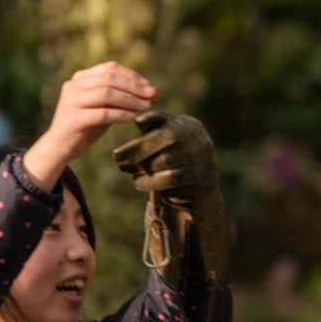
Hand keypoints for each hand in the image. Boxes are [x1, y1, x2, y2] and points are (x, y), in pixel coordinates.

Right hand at [23, 62, 156, 190]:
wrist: (61, 145)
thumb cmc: (87, 125)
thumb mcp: (103, 106)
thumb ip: (119, 97)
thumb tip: (148, 91)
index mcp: (80, 79)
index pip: (109, 68)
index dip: (131, 75)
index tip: (149, 85)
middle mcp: (73, 86)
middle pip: (109, 79)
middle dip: (134, 86)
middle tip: (152, 95)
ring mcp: (71, 102)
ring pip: (106, 94)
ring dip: (130, 99)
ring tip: (145, 106)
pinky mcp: (74, 119)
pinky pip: (102, 114)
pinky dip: (120, 114)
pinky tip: (132, 117)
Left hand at [113, 110, 228, 286]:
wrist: (204, 207)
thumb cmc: (177, 176)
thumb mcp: (167, 151)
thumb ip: (154, 132)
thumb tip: (132, 113)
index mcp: (189, 126)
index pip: (156, 119)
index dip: (138, 127)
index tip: (123, 131)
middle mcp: (199, 140)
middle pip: (158, 140)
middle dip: (134, 150)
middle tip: (116, 158)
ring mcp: (202, 161)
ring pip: (162, 160)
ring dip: (139, 166)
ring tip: (126, 171)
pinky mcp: (199, 182)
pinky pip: (167, 179)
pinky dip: (149, 182)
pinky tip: (140, 185)